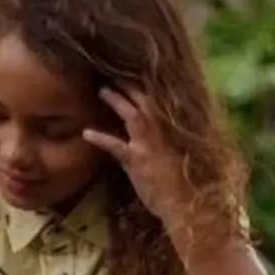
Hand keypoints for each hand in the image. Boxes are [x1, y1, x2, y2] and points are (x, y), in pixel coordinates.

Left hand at [84, 85, 198, 243]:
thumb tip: (166, 129)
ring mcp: (148, 142)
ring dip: (115, 99)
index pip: (158, 97)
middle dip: (128, 83)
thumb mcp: (181, 155)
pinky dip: (100, 138)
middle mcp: (162, 129)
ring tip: (102, 90)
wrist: (188, 203)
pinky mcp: (137, 159)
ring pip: (130, 113)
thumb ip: (170, 138)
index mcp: (173, 126)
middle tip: (113, 71)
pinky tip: (86, 133)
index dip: (144, 84)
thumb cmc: (187, 183)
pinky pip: (115, 145)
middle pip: (143, 98)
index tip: (134, 72)